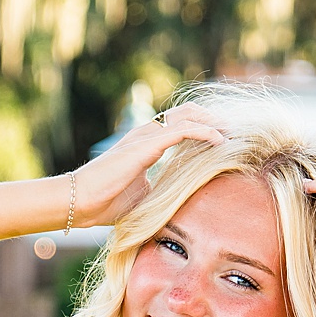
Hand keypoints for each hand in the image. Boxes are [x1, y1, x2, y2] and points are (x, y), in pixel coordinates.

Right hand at [65, 104, 225, 226]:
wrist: (81, 202)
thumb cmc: (107, 203)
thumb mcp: (144, 195)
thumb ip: (163, 190)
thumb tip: (183, 202)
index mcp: (145, 143)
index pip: (179, 125)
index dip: (203, 126)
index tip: (225, 136)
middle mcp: (146, 135)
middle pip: (186, 113)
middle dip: (212, 118)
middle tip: (234, 130)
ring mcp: (145, 137)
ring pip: (186, 117)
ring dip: (212, 122)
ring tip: (232, 131)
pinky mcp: (146, 146)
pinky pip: (181, 131)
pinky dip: (204, 133)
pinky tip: (220, 141)